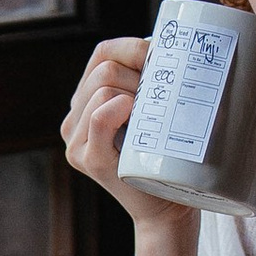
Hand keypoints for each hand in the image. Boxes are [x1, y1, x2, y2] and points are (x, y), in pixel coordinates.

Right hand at [61, 39, 198, 255]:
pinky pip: (97, 117)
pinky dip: (117, 107)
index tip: (166, 57)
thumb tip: (181, 44)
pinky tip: (134, 109)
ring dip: (138, 89)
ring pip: (103, 86)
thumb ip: (155, 85)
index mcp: (87, 104)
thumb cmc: (171, 160)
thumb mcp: (159, 115)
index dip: (134, 46)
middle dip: (141, 69)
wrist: (170, 211)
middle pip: (104, 66)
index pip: (102, 53)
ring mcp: (77, 141)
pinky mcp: (89, 159)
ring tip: (159, 110)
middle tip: (169, 91)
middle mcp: (73, 120)